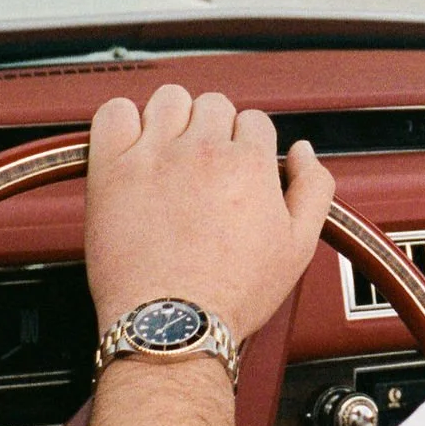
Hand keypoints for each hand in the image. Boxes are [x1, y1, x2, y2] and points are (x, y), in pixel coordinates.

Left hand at [85, 86, 332, 347]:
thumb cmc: (231, 295)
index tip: (235, 171)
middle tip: (204, 168)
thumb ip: (313, 188)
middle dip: (213, 130)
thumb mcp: (299, 247)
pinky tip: (132, 146)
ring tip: (170, 154)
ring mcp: (154, 156)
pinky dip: (122, 120)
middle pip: (212, 104)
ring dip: (172, 119)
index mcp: (249, 164)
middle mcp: (201, 150)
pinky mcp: (111, 169)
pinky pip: (113, 113)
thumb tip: (303, 151)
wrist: (172, 326)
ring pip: (168, 99)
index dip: (247, 147)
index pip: (253, 121)